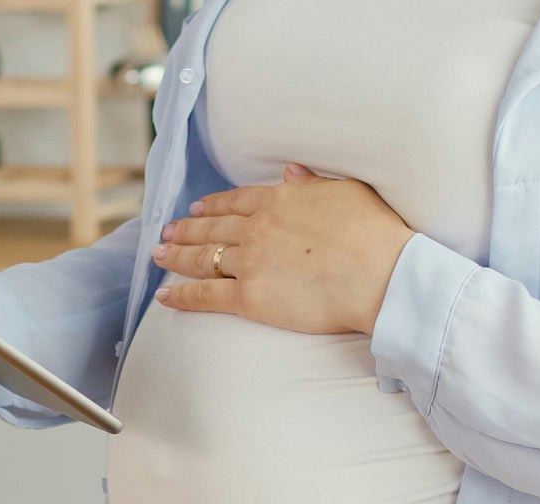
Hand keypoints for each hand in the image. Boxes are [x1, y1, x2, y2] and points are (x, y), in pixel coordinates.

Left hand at [152, 165, 413, 334]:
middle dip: (187, 228)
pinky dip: (181, 295)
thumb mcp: (348, 192)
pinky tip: (163, 294)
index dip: (214, 205)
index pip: (237, 202)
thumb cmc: (375, 234)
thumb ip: (313, 182)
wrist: (382, 274)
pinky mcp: (249, 297)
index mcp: (281, 200)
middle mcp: (258, 228)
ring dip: (176, 255)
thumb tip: (290, 170)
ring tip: (157, 253)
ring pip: (203, 257)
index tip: (198, 207)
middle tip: (166, 230)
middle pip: (213, 227)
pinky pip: (206, 295)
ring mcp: (250, 263)